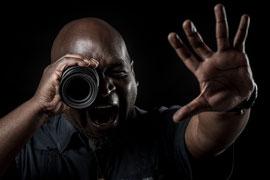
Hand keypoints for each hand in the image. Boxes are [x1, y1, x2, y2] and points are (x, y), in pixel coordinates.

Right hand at [32, 54, 98, 115]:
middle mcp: (55, 69)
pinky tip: (84, 64)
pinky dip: (76, 61)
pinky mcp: (52, 72)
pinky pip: (65, 62)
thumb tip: (88, 95)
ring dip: (82, 58)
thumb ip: (76, 93)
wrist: (43, 109)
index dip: (83, 61)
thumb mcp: (68, 97)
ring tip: (91, 63)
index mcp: (58, 73)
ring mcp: (52, 69)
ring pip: (68, 57)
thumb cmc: (53, 105)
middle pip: (71, 57)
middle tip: (95, 63)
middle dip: (85, 58)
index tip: (94, 66)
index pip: (71, 62)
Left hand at [168, 4, 255, 121]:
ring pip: (221, 36)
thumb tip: (175, 120)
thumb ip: (190, 109)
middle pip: (200, 44)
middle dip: (193, 34)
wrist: (237, 99)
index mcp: (201, 70)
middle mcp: (211, 60)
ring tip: (218, 6)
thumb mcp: (204, 104)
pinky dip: (243, 29)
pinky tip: (245, 17)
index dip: (179, 47)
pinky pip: (241, 40)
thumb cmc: (220, 100)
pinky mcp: (238, 55)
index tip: (171, 35)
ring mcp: (225, 56)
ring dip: (220, 22)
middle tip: (186, 22)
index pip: (187, 57)